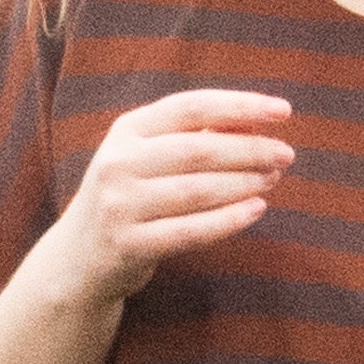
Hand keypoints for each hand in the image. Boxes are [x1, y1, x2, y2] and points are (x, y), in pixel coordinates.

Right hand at [41, 89, 292, 305]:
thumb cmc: (131, 198)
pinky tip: (257, 210)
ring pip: (197, 190)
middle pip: (198, 149)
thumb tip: (257, 123)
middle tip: (286, 154)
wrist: (78, 258)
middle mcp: (118, 162)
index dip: (239, 106)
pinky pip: (190, 231)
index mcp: (126, 130)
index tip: (282, 111)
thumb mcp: (149, 158)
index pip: (190, 107)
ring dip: (244, 184)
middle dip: (250, 149)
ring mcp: (120, 205)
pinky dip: (228, 220)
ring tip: (273, 179)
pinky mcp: (128, 245)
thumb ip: (196, 137)